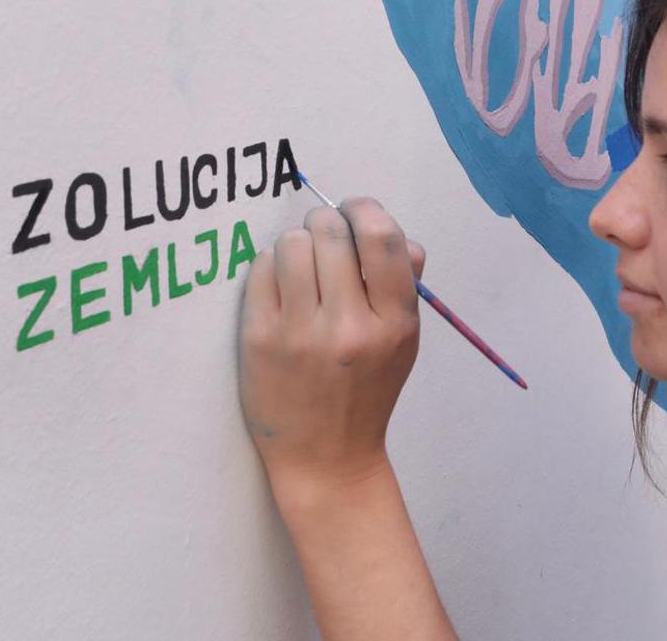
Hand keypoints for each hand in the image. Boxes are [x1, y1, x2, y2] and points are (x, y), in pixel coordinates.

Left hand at [239, 197, 423, 497]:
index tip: (354, 212)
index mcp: (394, 322)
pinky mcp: (259, 340)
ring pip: (291, 244)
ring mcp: (300, 334)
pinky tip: (280, 287)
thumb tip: (397, 235)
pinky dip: (270, 267)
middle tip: (325, 240)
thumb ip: (407, 283)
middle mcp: (349, 326)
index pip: (382, 238)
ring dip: (297, 244)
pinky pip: (260, 270)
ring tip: (302, 267)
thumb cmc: (368, 390)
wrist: (326, 458)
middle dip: (326, 224)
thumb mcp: (405, 340)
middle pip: (331, 232)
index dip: (364, 209)